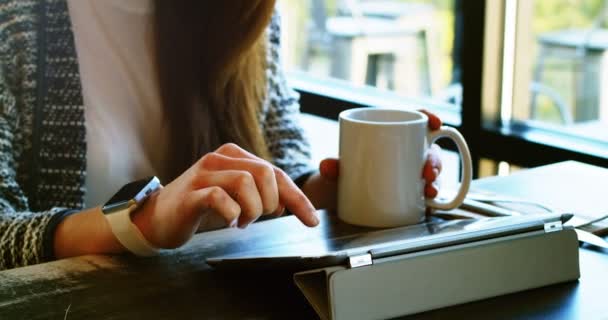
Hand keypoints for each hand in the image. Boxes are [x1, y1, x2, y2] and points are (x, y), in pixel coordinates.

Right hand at [133, 143, 318, 248]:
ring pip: (245, 182)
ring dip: (252, 209)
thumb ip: (260, 193)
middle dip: (271, 201)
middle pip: (264, 172)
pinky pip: (220, 199)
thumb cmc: (200, 206)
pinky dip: (231, 214)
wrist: (157, 218)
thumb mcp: (235, 195)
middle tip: (260, 217)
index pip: (275, 172)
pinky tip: (228, 222)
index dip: (297, 197)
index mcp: (233, 155)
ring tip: (241, 221)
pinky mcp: (190, 194)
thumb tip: (287, 204)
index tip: (311, 220)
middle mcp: (219, 159)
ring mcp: (203, 174)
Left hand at [318, 109, 442, 198]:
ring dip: (437, 180)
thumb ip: (332, 166)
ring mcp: (410, 173)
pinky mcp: (411, 193)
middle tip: (427, 173)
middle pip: (429, 149)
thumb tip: (327, 166)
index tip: (435, 123)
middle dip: (434, 160)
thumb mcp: (338, 167)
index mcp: (391, 134)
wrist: (338, 196)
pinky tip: (430, 201)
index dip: (429, 117)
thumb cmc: (344, 171)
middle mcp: (406, 152)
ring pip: (432, 172)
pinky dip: (432, 197)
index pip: (415, 119)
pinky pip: (427, 193)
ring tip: (429, 190)